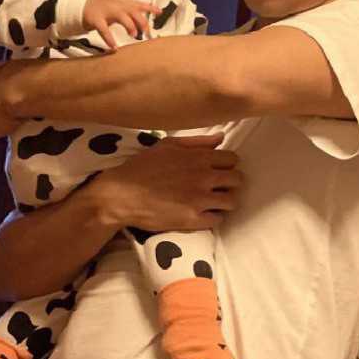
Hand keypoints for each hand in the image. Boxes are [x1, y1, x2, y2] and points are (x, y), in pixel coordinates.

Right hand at [82, 0, 160, 49]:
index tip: (159, 12)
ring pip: (121, 16)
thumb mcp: (121, 9)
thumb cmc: (107, 9)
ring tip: (133, 35)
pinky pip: (103, 29)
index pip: (139, 4)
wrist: (84, 5)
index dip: (150, 8)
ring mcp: (106, 12)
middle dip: (141, 20)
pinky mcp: (96, 19)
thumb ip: (134, 14)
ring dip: (129, 25)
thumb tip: (149, 23)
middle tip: (146, 32)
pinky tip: (113, 47)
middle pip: (133, 11)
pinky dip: (109, 38)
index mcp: (124, 4)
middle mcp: (117, 6)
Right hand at [94, 133, 243, 231]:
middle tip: (218, 187)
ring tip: (213, 202)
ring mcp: (200, 199)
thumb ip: (197, 142)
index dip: (227, 165)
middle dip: (230, 183)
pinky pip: (218, 220)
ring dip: (225, 201)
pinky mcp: (193, 219)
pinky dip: (213, 217)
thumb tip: (220, 138)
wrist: (121, 195)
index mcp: (199, 157)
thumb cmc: (142, 167)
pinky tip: (203, 214)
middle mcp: (204, 177)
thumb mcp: (167, 146)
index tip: (219, 170)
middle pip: (237, 180)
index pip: (233, 159)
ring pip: (231, 201)